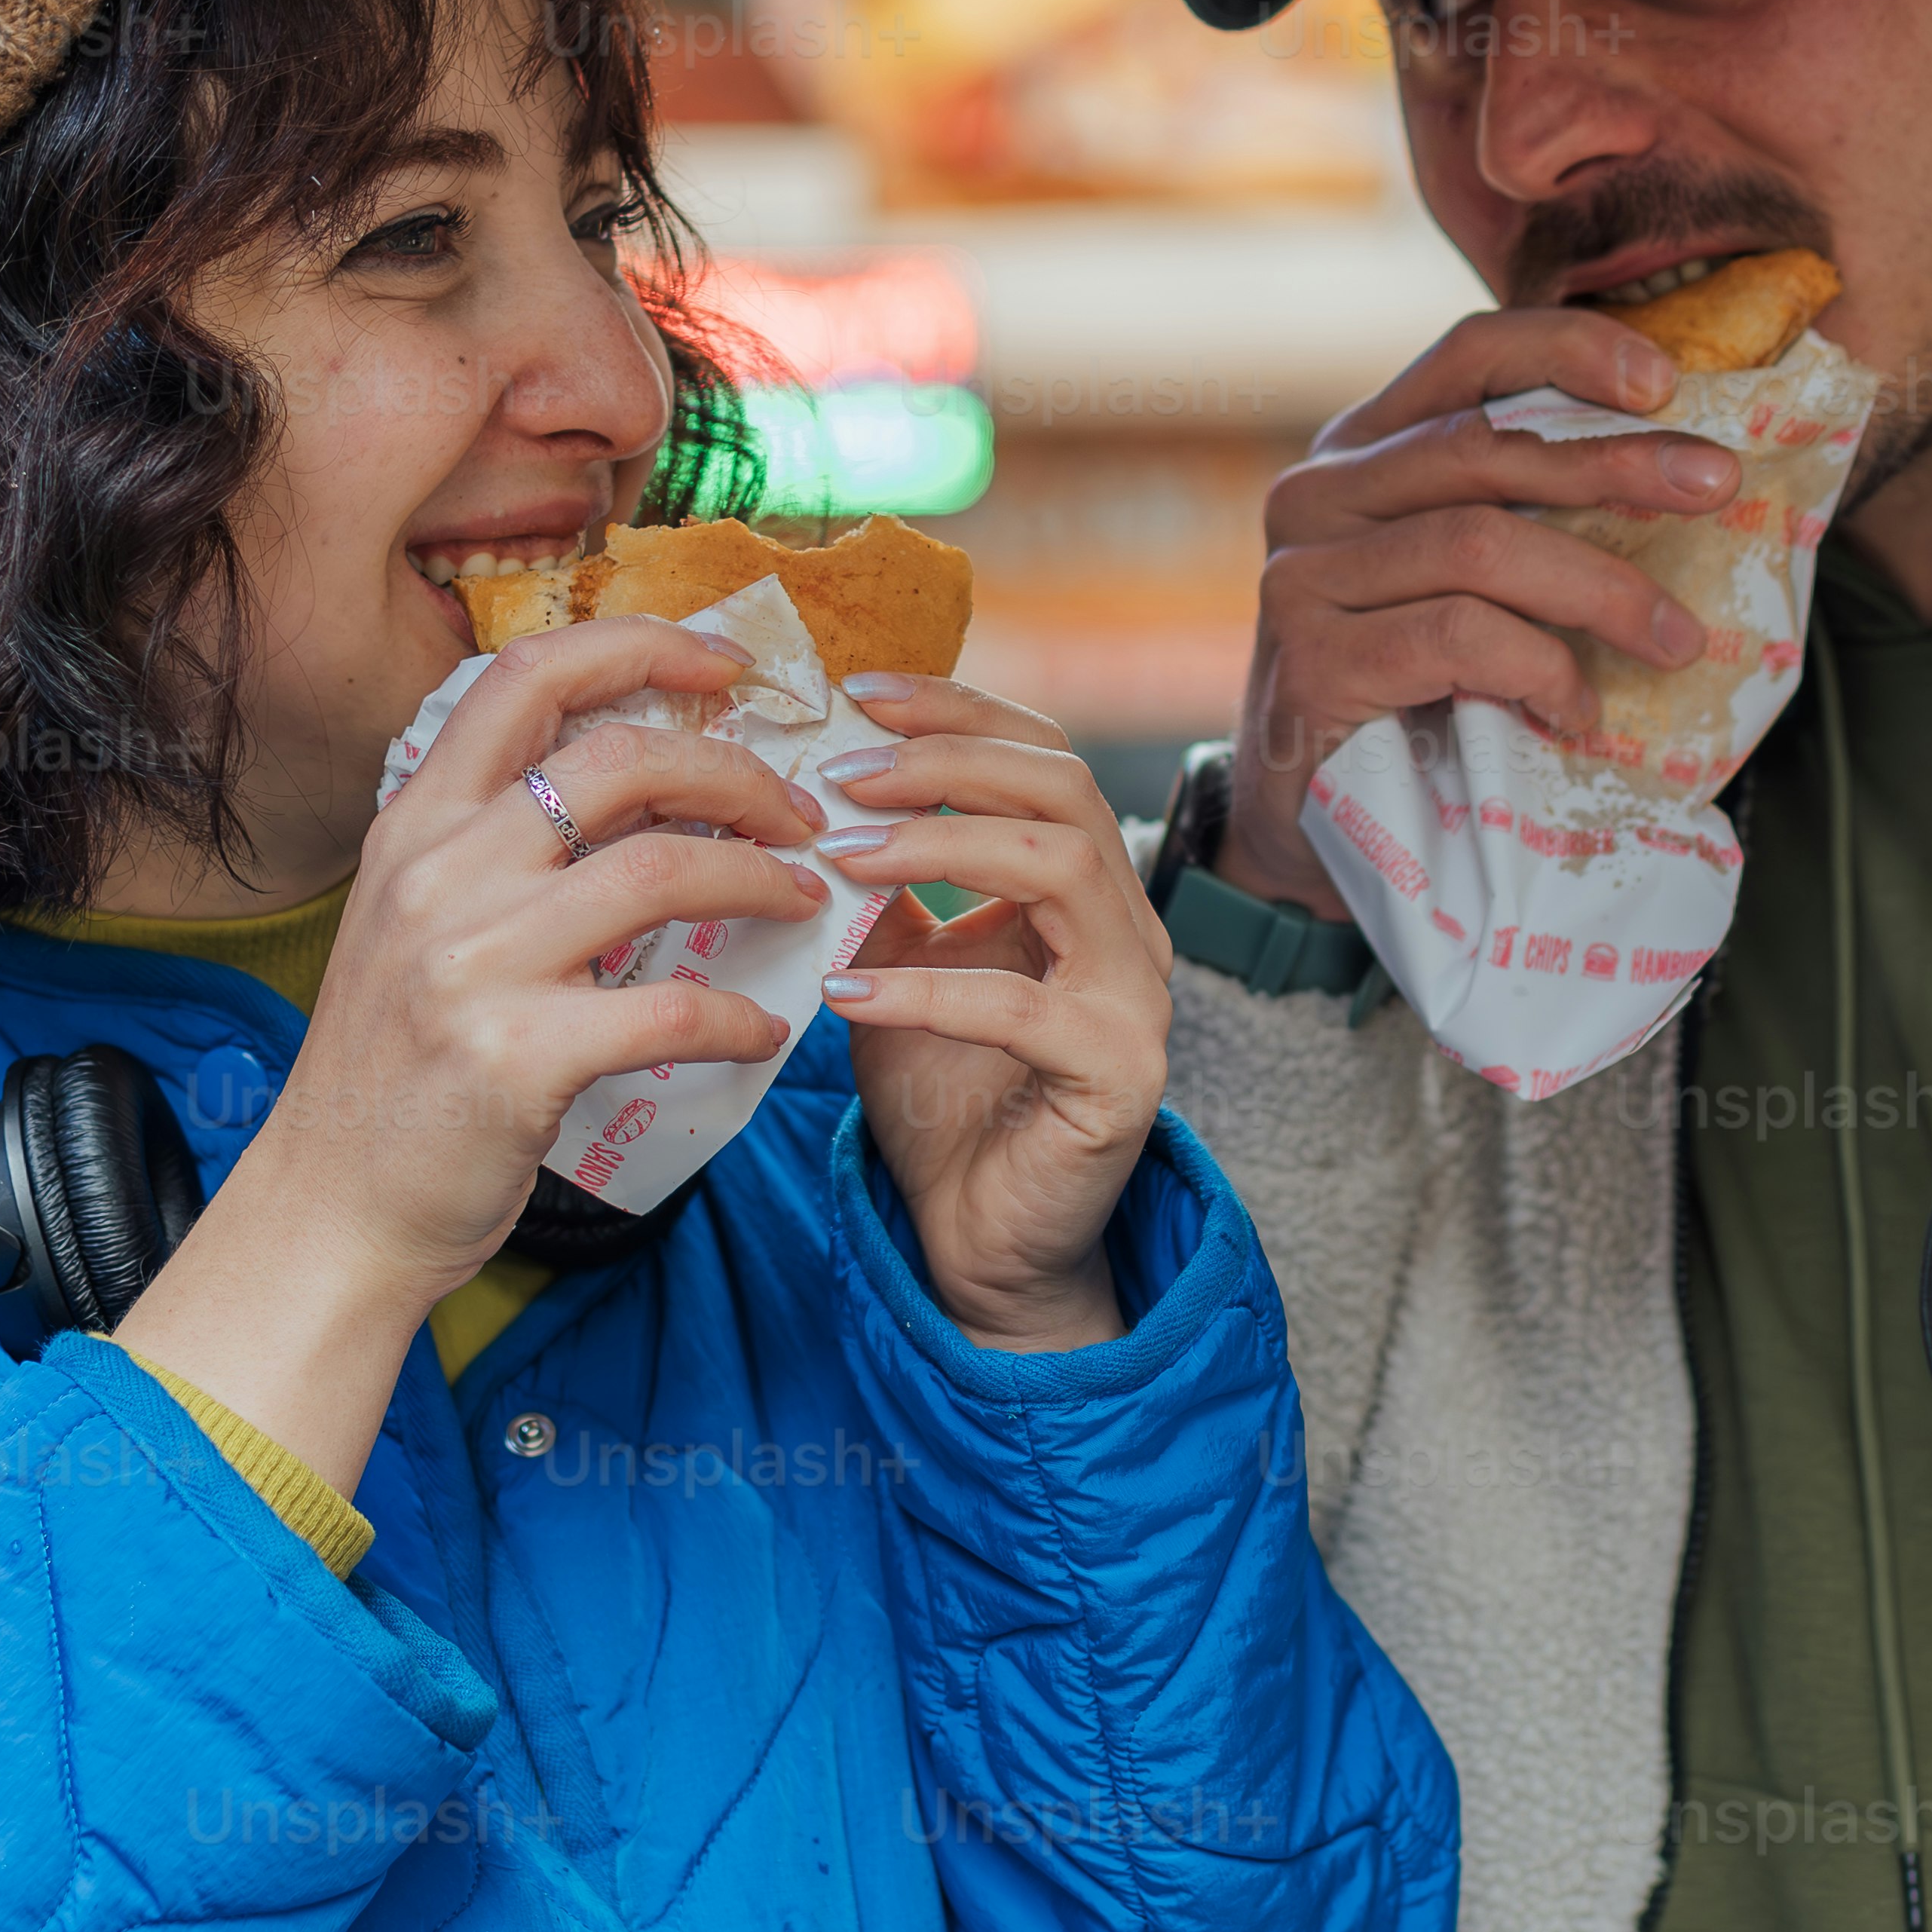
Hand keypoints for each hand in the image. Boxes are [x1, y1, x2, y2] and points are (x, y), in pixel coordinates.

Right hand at [121, 619, 822, 1487]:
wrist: (332, 1209)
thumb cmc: (397, 1072)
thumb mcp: (421, 927)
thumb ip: (501, 855)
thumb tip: (650, 801)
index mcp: (415, 825)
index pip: (527, 676)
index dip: (638, 647)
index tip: (725, 667)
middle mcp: (438, 874)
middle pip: (618, 758)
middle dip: (735, 772)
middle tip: (798, 814)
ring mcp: (472, 962)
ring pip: (658, 870)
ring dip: (758, 880)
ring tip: (804, 903)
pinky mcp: (514, 1057)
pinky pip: (670, 1012)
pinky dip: (741, 1019)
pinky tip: (766, 1033)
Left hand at [818, 672, 1162, 1350]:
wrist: (983, 1238)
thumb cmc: (944, 1099)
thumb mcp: (895, 966)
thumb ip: (876, 888)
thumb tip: (797, 790)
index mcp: (1081, 887)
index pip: (1042, 754)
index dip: (958, 710)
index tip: (858, 694)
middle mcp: (1125, 928)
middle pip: (1063, 790)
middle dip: (947, 763)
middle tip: (841, 775)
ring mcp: (1133, 1000)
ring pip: (1062, 869)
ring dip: (942, 846)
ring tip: (842, 861)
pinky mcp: (1118, 1077)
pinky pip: (1023, 1010)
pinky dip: (927, 991)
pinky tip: (843, 995)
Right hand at [1216, 304, 1736, 915]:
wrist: (1309, 820)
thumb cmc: (1415, 690)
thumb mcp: (1468, 582)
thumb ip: (1529, 517)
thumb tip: (1686, 476)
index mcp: (1365, 449)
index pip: (1469, 357)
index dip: (1569, 349)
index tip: (1665, 379)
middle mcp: (1320, 493)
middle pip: (1487, 448)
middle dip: (1618, 462)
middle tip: (1718, 486)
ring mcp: (1303, 575)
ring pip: (1479, 543)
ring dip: (1600, 590)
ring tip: (1673, 641)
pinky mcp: (1310, 660)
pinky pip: (1455, 637)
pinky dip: (1539, 668)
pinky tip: (1576, 709)